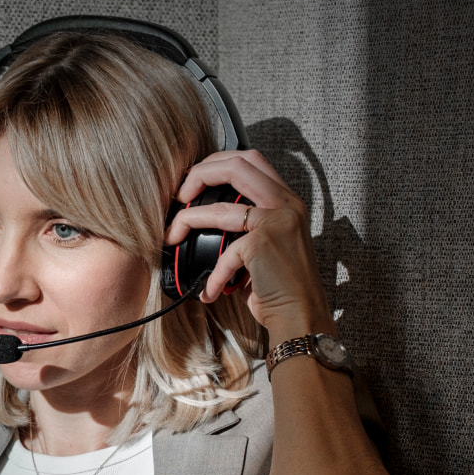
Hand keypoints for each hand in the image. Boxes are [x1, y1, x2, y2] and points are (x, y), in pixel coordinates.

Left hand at [164, 150, 333, 335]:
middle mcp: (286, 204)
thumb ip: (244, 223)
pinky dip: (211, 275)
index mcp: (286, 200)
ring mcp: (277, 222)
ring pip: (219, 208)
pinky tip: (208, 292)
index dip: (217, 161)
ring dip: (186, 221)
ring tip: (171, 237)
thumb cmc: (279, 284)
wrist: (302, 315)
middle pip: (236, 165)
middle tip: (179, 197)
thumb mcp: (267, 243)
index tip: (194, 180)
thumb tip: (198, 214)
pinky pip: (222, 253)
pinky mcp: (263, 245)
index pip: (251, 159)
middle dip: (199, 175)